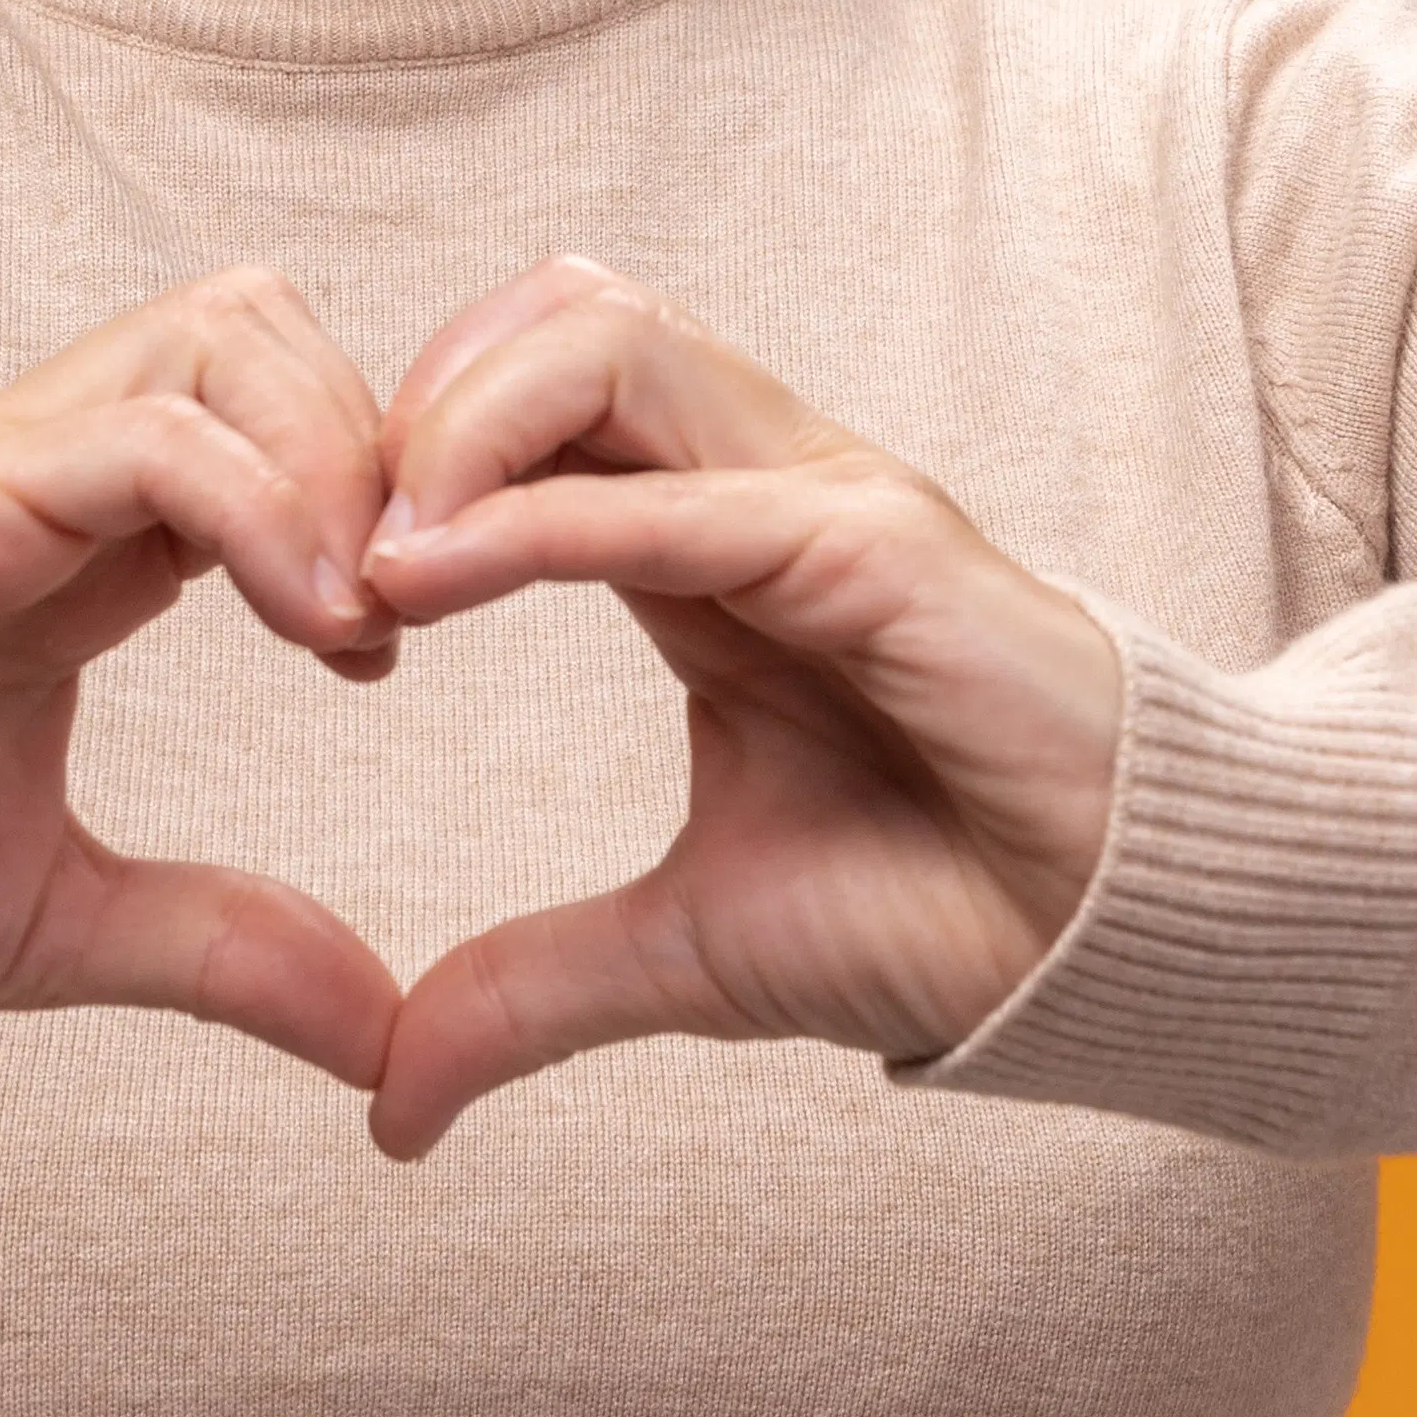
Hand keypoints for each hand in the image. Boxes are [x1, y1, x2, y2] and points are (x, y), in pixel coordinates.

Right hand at [0, 269, 406, 1089]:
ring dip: (330, 457)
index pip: (276, 417)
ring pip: (226, 335)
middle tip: (400, 607)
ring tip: (355, 617)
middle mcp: (60, 473)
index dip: (367, 504)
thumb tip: (383, 1037)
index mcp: (93, 543)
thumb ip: (231, 952)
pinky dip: (263, 506)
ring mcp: (7, 469)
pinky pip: (150, 436)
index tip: (390, 654)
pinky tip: (313, 625)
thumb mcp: (72, 923)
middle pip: (269, 327)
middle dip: (371, 446)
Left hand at [358, 258, 1126, 1158]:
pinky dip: (536, 519)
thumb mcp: (680, 950)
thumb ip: (527, 993)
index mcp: (704, 534)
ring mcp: (825, 495)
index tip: (306, 585)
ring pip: (607, 341)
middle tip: (318, 550)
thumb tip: (388, 1104)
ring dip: (457, 428)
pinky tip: (420, 581)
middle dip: (409, 401)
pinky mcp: (881, 551)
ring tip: (368, 558)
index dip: (402, 451)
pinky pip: (685, 493)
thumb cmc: (938, 908)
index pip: (530, 383)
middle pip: (554, 312)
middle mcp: (759, 477)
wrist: (1110, 950)